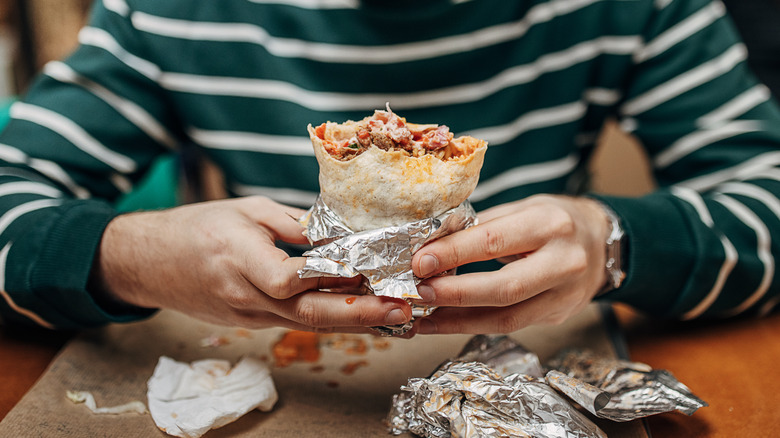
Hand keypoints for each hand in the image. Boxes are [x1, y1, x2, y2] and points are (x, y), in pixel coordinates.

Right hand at [92, 196, 411, 329]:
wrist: (149, 262)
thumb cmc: (196, 227)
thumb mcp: (245, 210)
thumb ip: (292, 225)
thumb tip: (337, 235)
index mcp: (238, 259)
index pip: (285, 279)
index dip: (323, 275)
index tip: (359, 267)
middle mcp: (245, 296)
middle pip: (306, 312)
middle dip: (357, 313)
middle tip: (399, 308)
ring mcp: (248, 315)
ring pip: (307, 322)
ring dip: (352, 321)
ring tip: (394, 314)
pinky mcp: (252, 322)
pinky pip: (296, 322)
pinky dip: (329, 318)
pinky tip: (360, 314)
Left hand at [410, 195, 609, 333]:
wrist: (603, 243)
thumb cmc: (555, 221)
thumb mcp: (524, 208)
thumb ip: (483, 226)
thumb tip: (432, 245)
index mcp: (550, 224)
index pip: (495, 241)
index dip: (455, 253)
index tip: (421, 260)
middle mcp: (564, 262)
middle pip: (504, 288)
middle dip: (455, 293)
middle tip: (420, 291)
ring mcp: (565, 295)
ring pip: (507, 317)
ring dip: (459, 320)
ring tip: (425, 317)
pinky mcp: (558, 315)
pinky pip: (511, 325)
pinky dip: (474, 326)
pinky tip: (447, 322)